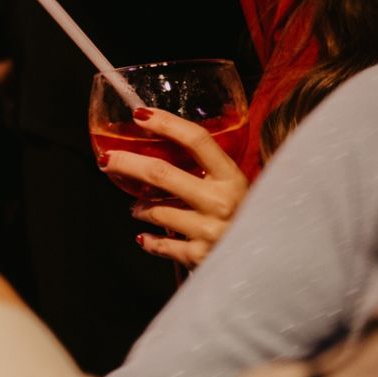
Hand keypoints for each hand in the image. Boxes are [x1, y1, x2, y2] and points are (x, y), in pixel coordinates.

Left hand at [101, 107, 248, 266]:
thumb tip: (168, 147)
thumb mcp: (237, 189)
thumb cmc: (248, 218)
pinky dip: (148, 239)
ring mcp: (210, 230)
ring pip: (155, 210)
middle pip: (160, 173)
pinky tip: (144, 236)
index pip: (197, 140)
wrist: (269, 261)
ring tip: (138, 207)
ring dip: (139, 207)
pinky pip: (160, 244)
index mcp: (233, 178)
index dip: (166, 124)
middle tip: (107, 160)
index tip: (140, 115)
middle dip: (127, 163)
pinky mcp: (199, 256)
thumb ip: (211, 172)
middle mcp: (222, 202)